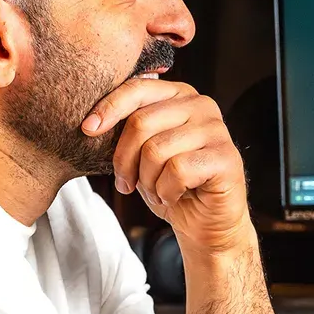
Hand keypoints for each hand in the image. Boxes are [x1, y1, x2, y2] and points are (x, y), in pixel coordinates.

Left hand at [82, 78, 252, 254]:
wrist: (204, 224)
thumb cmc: (171, 186)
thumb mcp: (142, 153)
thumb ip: (129, 130)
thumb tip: (93, 122)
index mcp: (180, 96)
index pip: (137, 89)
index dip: (108, 108)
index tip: (87, 130)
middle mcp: (201, 105)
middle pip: (141, 122)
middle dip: (124, 160)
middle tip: (126, 183)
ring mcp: (216, 130)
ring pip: (156, 150)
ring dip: (147, 181)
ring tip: (157, 191)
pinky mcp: (225, 157)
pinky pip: (177, 171)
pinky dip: (166, 192)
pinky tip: (174, 196)